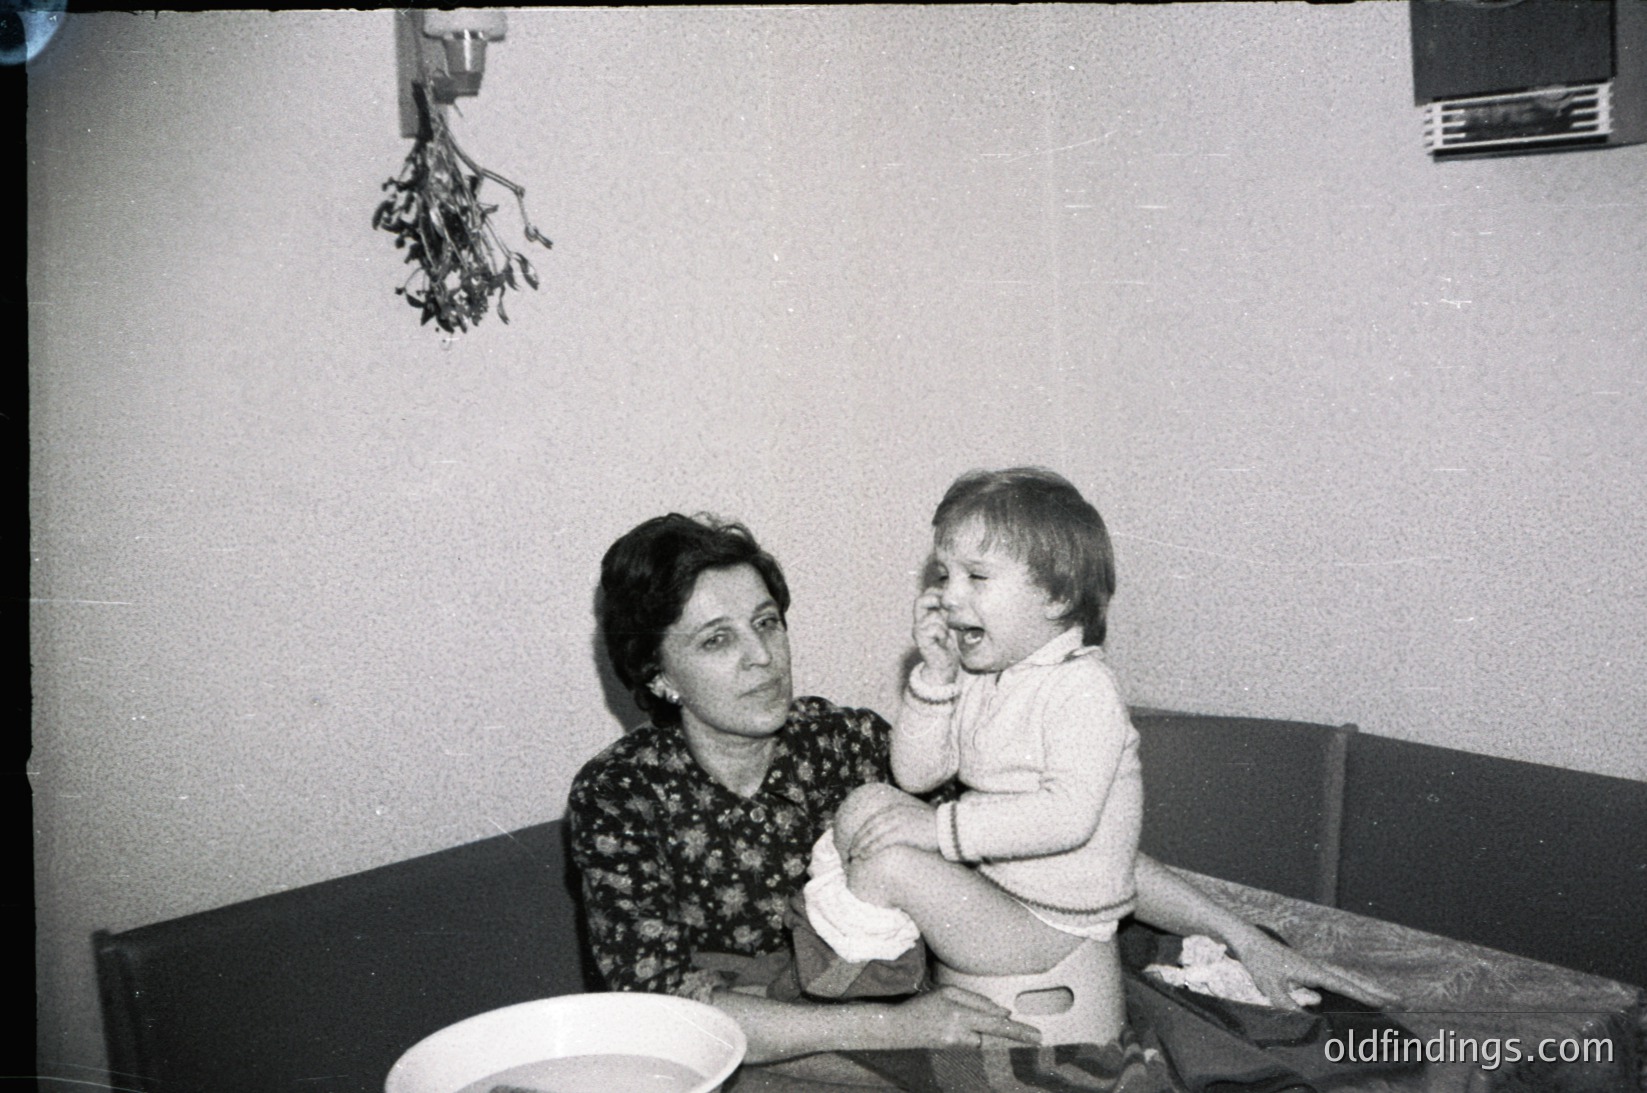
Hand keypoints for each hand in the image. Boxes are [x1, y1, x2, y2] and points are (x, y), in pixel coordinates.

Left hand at [843, 800, 938, 859]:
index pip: (873, 820)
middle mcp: (894, 814)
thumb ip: (902, 825)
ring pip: (873, 834)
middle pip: (870, 827)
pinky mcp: (903, 833)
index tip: (855, 841)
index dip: (862, 831)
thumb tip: (894, 838)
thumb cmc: (935, 829)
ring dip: (861, 846)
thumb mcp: (914, 821)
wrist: (950, 829)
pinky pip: (881, 842)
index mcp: (896, 810)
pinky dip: (870, 849)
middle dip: (858, 839)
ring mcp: (898, 823)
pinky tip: (865, 856)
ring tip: (854, 856)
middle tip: (850, 852)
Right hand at [892, 985, 1042, 1048]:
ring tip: (1015, 1033)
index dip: (1015, 1026)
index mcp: (960, 1013)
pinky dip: (981, 1036)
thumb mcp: (947, 993)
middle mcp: (960, 1032)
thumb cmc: (922, 1004)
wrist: (897, 1028)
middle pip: (996, 1034)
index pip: (994, 1020)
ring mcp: (956, 1044)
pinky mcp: (952, 1049)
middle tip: (1040, 1039)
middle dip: (1018, 1036)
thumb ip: (975, 1000)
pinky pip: (974, 1042)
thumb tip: (1002, 1013)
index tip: (1035, 1032)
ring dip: (996, 1035)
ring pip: (985, 1039)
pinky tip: (982, 1032)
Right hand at [912, 589, 957, 683]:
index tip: (950, 596)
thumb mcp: (950, 622)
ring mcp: (918, 630)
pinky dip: (942, 633)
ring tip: (946, 633)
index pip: (926, 594)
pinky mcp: (920, 639)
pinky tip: (943, 640)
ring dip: (944, 623)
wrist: (943, 665)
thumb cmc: (949, 643)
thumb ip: (949, 609)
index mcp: (925, 614)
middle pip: (920, 600)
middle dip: (936, 602)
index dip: (937, 591)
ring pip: (933, 616)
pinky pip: (934, 628)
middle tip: (948, 610)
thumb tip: (956, 595)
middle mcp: (918, 620)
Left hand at [1233, 931, 1401, 1010]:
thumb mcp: (1271, 987)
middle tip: (1402, 1001)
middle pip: (1353, 981)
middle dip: (1377, 991)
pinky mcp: (1307, 970)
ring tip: (1386, 999)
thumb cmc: (1260, 962)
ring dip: (1366, 988)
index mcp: (1313, 971)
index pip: (1345, 986)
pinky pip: (1334, 981)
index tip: (1387, 1003)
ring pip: (1346, 979)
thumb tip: (1308, 1022)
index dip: (1366, 995)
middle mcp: (1318, 968)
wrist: (1250, 941)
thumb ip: (1288, 1005)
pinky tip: (1346, 996)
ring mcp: (1314, 968)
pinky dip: (1347, 988)